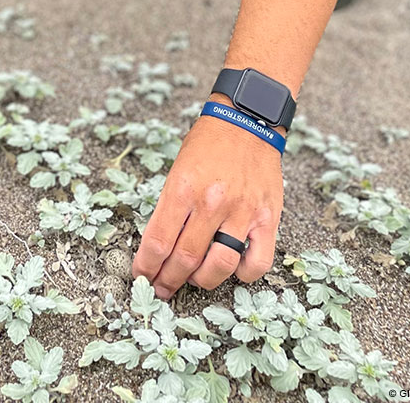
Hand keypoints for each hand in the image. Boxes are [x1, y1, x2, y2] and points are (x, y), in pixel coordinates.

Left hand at [131, 109, 283, 299]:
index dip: (146, 266)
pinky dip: (242, 275)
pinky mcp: (267, 218)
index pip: (158, 241)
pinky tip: (231, 269)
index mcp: (183, 187)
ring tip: (192, 280)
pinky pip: (257, 263)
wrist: (248, 120)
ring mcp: (242, 212)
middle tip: (161, 289)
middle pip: (184, 259)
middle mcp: (212, 202)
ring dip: (201, 282)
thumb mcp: (177, 168)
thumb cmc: (208, 143)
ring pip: (219, 267)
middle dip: (168, 280)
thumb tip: (159, 245)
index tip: (141, 275)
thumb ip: (170, 206)